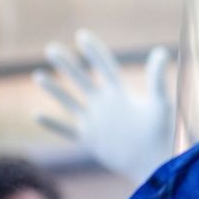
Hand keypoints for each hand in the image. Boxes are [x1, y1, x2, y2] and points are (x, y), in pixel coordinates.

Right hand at [33, 29, 173, 183]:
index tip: (81, 35)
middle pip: (82, 80)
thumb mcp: (160, 103)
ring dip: (54, 90)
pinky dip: (52, 124)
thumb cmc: (162, 134)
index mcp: (120, 94)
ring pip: (70, 102)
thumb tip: (161, 51)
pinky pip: (66, 131)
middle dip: (67, 64)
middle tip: (51, 48)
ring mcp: (96, 123)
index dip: (93, 51)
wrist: (155, 163)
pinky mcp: (91, 141)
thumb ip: (157, 78)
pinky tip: (36, 115)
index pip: (104, 67)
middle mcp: (105, 105)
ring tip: (38, 75)